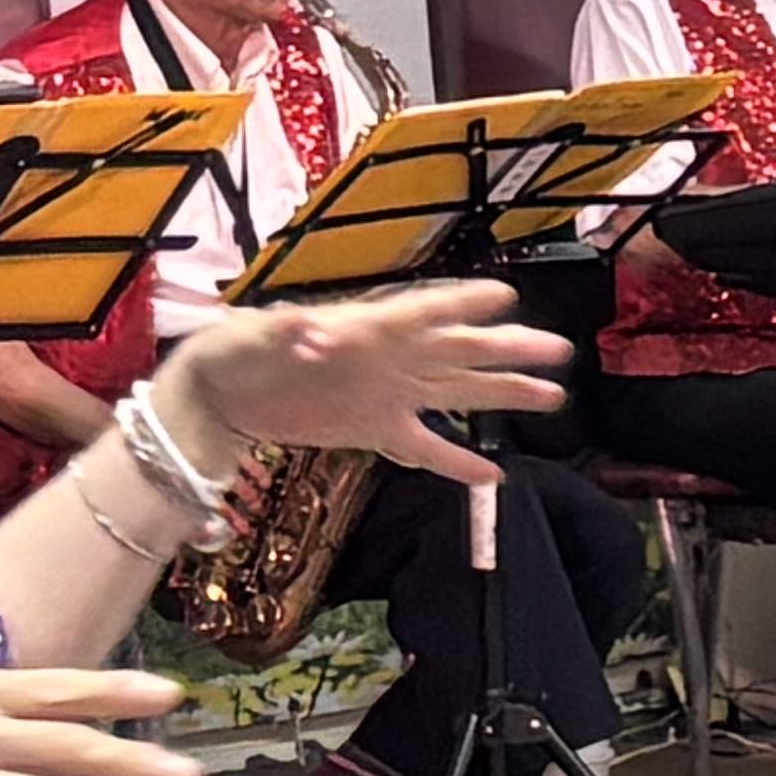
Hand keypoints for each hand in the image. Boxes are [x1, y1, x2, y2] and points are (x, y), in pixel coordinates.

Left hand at [164, 279, 568, 495]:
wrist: (218, 396)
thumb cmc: (234, 352)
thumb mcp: (253, 337)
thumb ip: (285, 331)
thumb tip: (308, 328)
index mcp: (366, 329)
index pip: (424, 313)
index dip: (463, 305)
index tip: (505, 298)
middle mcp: (389, 360)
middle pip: (460, 352)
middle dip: (508, 351)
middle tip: (557, 349)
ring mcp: (388, 396)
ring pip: (459, 393)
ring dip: (504, 394)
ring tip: (552, 396)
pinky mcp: (376, 430)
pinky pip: (425, 448)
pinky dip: (457, 463)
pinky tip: (494, 477)